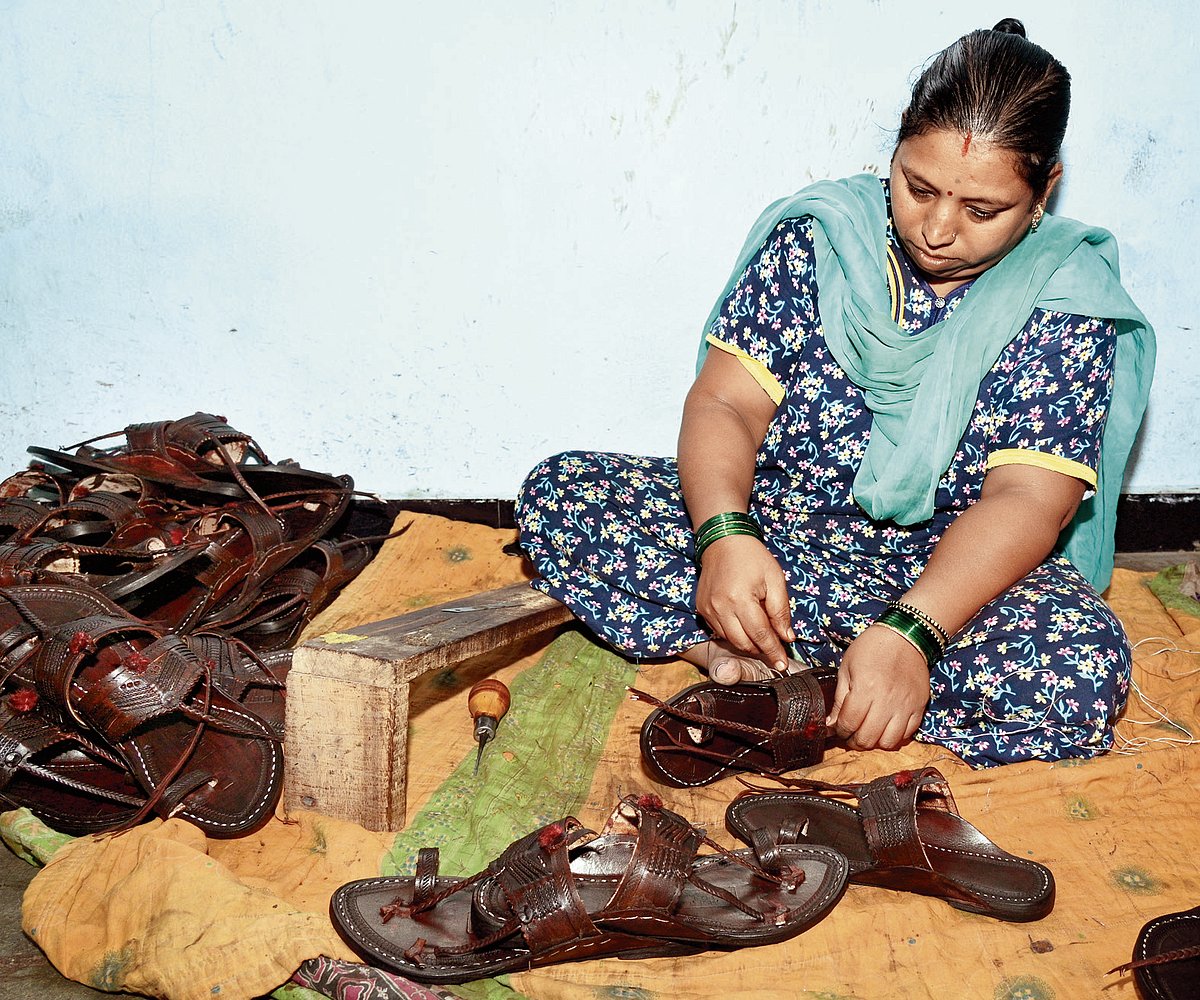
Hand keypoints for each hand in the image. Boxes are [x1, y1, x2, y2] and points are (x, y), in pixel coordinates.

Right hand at [695, 534, 793, 673]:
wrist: (724, 541)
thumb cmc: (753, 557)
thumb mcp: (775, 579)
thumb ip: (781, 610)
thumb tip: (787, 637)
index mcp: (740, 599)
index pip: (760, 634)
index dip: (773, 651)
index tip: (782, 664)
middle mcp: (720, 607)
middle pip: (743, 643)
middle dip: (761, 650)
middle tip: (775, 651)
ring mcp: (708, 609)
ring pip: (730, 640)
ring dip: (747, 643)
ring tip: (761, 634)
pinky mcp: (702, 608)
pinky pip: (719, 631)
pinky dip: (734, 633)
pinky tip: (744, 623)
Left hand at [826, 625, 929, 750]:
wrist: (904, 636)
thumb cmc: (871, 648)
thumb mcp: (847, 668)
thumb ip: (840, 698)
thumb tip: (832, 723)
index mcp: (865, 689)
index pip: (849, 724)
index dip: (840, 731)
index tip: (838, 729)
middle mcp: (887, 701)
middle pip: (868, 738)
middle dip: (855, 741)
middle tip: (851, 736)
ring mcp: (906, 705)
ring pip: (889, 742)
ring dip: (875, 742)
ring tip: (869, 733)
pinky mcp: (920, 706)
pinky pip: (908, 734)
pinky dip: (895, 736)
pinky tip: (886, 727)